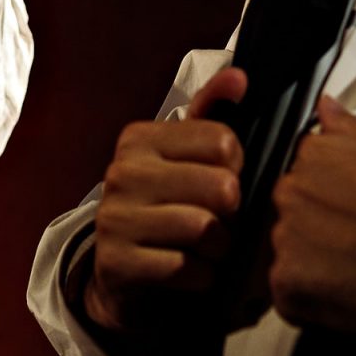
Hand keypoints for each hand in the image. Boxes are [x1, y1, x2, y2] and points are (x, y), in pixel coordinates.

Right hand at [80, 67, 246, 339]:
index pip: (223, 142)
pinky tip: (193, 272)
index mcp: (140, 138)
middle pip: (221, 187)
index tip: (222, 181)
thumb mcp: (183, 155)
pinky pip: (187, 269)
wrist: (118, 270)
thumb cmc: (163, 205)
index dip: (236, 168)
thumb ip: (212, 113)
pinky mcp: (117, 263)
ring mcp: (114, 218)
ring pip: (205, 229)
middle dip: (233, 213)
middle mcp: (122, 172)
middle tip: (222, 221)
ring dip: (220, 247)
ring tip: (210, 248)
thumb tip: (240, 78)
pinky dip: (202, 277)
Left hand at [266, 97, 355, 332]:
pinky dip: (312, 299)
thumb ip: (349, 127)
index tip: (350, 212)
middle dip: (316, 230)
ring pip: (288, 254)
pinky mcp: (287, 284)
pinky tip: (348, 292)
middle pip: (291, 213)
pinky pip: (290, 294)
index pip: (300, 175)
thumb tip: (325, 107)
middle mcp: (289, 194)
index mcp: (311, 157)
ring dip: (313, 264)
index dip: (329, 199)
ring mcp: (284, 240)